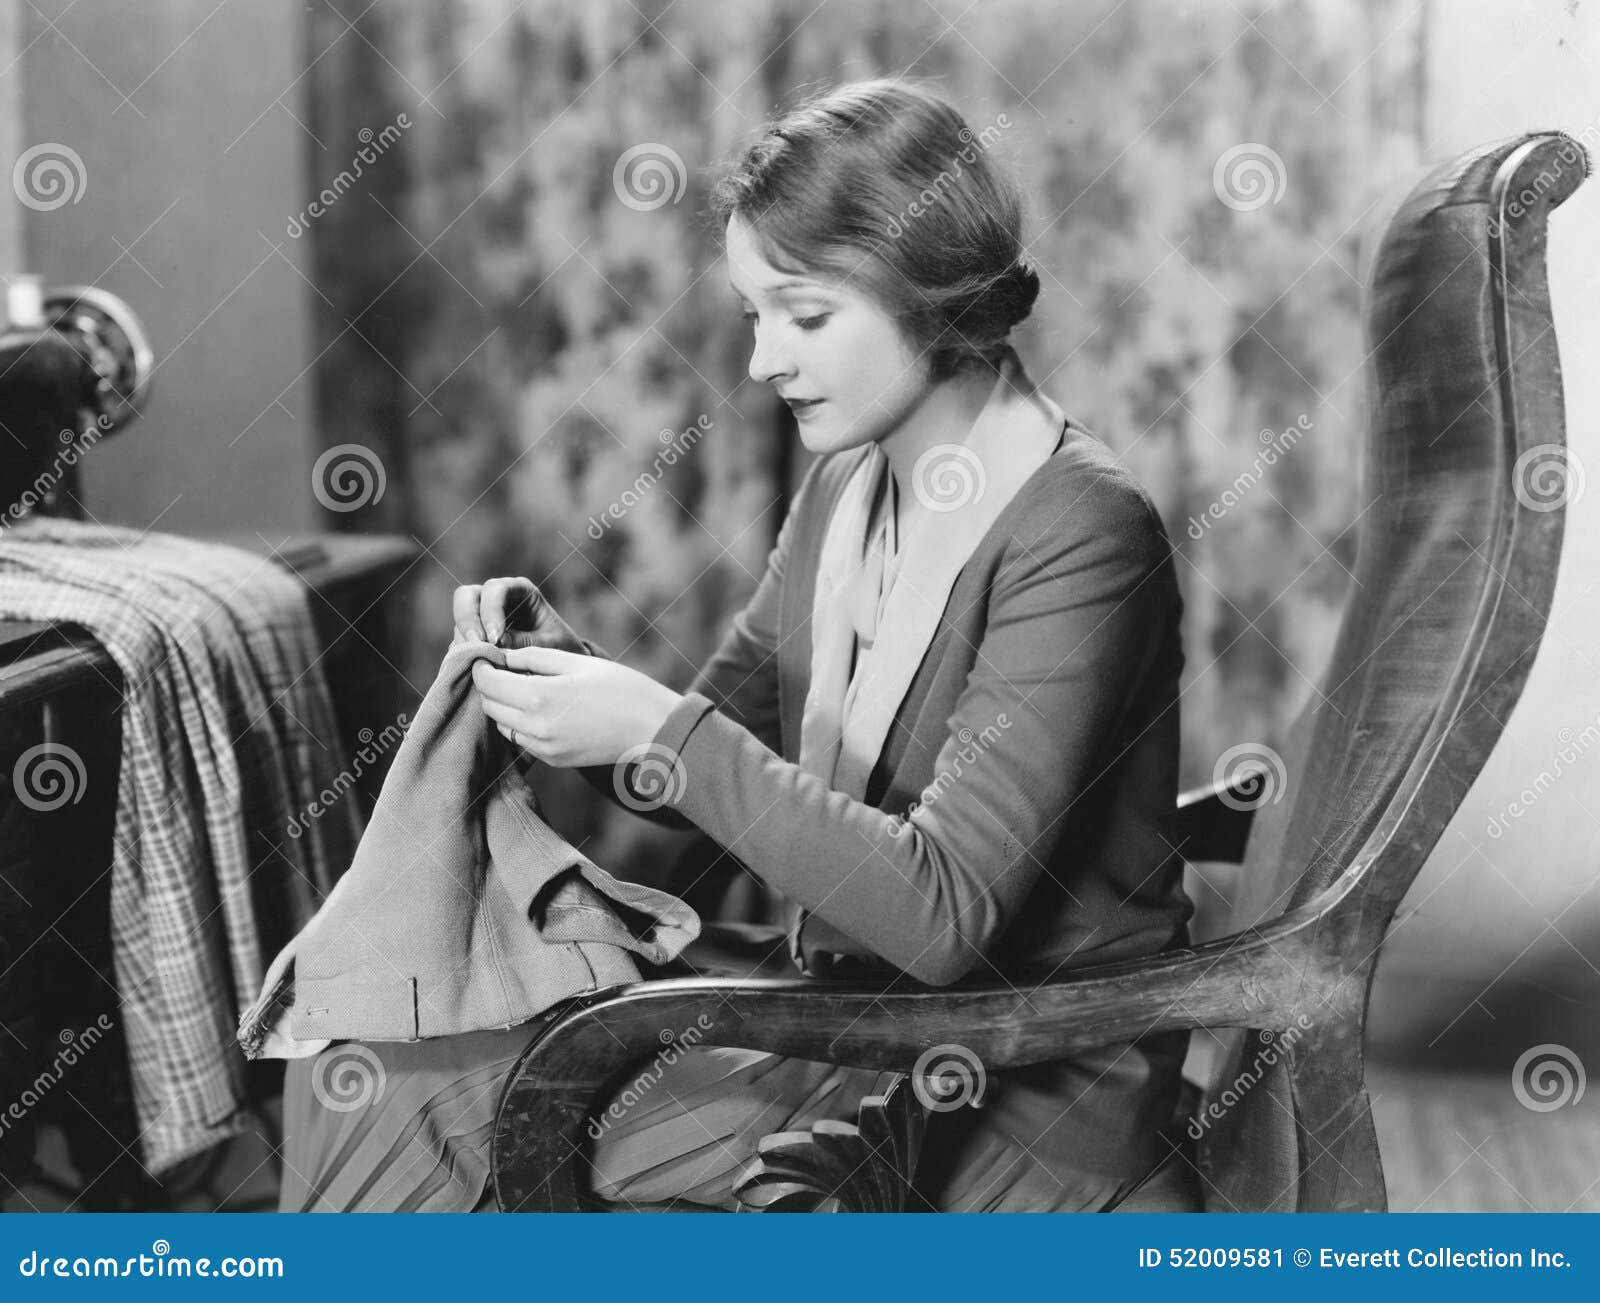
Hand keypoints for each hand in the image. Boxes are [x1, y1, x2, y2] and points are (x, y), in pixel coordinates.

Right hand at [451, 577, 584, 652]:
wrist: (559, 664)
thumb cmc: (560, 647)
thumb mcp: (550, 644)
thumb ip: (524, 642)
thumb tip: (495, 645)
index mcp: (519, 591)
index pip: (495, 589)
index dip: (491, 610)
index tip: (495, 638)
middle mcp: (495, 599)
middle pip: (465, 597)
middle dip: (467, 620)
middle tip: (476, 645)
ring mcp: (480, 618)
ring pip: (459, 622)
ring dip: (465, 642)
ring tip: (480, 664)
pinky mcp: (473, 639)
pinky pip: (459, 644)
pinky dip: (464, 656)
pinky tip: (476, 671)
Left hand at [472, 646, 682, 768]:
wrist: (653, 729)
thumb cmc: (621, 688)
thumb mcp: (577, 662)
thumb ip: (535, 658)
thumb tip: (503, 657)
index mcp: (540, 696)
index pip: (488, 682)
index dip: (482, 667)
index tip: (488, 656)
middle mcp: (535, 727)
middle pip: (489, 706)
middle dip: (491, 687)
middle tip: (503, 670)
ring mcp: (544, 748)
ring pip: (502, 725)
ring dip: (504, 707)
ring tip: (522, 688)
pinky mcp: (553, 760)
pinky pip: (522, 740)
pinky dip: (521, 724)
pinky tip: (541, 709)